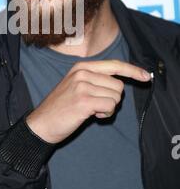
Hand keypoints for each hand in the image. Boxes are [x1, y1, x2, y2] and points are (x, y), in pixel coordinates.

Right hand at [26, 59, 150, 143]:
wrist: (41, 123)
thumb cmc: (61, 107)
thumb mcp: (75, 85)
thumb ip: (95, 80)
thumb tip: (120, 84)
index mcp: (81, 67)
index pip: (114, 65)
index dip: (133, 71)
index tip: (146, 77)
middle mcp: (82, 73)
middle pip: (118, 85)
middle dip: (112, 99)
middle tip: (95, 105)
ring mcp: (82, 86)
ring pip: (116, 97)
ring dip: (108, 108)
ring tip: (91, 110)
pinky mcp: (84, 101)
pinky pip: (110, 106)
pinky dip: (105, 114)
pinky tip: (91, 115)